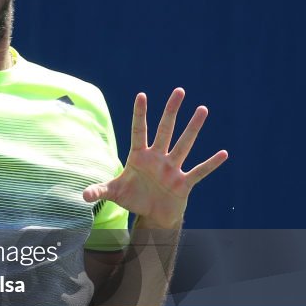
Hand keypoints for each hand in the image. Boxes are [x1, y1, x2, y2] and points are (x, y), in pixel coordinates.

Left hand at [82, 88, 228, 227]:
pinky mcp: (183, 183)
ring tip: (203, 109)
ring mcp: (172, 169)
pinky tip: (223, 154)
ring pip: (184, 145)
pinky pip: (199, 171)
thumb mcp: (114, 194)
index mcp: (139, 157)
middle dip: (171, 112)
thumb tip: (82, 195)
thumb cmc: (133, 198)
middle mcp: (157, 158)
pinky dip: (210, 164)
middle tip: (179, 91)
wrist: (152, 214)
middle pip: (164, 130)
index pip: (139, 131)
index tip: (142, 95)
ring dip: (193, 129)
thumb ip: (99, 191)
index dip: (140, 114)